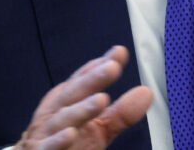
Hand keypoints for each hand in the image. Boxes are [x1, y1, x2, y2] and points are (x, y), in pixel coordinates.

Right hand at [16, 46, 151, 149]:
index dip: (99, 66)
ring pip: (63, 119)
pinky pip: (48, 147)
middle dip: (92, 79)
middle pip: (74, 93)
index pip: (84, 80)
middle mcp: (56, 114)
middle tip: (112, 67)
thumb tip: (146, 92)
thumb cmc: (68, 144)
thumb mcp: (98, 128)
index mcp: (68, 103)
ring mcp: (46, 133)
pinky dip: (58, 140)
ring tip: (101, 100)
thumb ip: (121, 112)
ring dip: (81, 109)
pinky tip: (71, 134)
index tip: (119, 53)